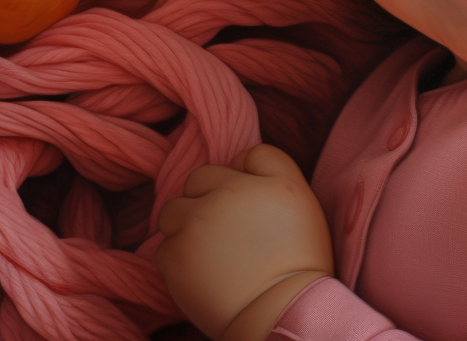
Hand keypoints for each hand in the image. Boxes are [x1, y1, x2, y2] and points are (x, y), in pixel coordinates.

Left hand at [156, 144, 333, 340]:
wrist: (281, 309)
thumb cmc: (298, 253)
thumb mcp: (299, 193)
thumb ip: (270, 162)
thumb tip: (238, 158)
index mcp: (247, 181)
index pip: (220, 166)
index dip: (228, 185)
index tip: (242, 209)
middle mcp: (216, 198)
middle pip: (192, 184)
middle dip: (202, 200)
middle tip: (223, 229)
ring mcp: (192, 228)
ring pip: (173, 213)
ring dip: (185, 226)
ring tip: (208, 251)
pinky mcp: (174, 261)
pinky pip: (165, 248)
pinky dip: (178, 258)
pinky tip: (202, 272)